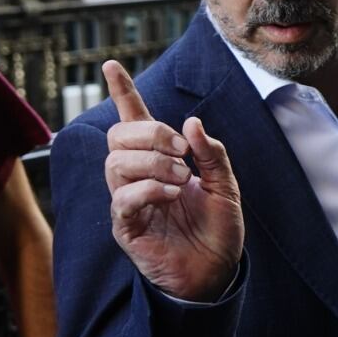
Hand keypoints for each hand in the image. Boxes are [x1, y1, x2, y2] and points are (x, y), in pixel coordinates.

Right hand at [102, 60, 243, 301]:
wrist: (216, 271)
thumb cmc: (217, 229)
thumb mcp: (226, 185)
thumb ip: (211, 153)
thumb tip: (192, 122)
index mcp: (160, 160)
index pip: (133, 120)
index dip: (122, 93)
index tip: (111, 65)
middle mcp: (138, 177)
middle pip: (118, 136)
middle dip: (151, 134)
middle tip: (183, 152)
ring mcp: (128, 201)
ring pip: (116, 164)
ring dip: (154, 164)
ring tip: (182, 179)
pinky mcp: (126, 227)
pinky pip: (123, 198)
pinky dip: (150, 189)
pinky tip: (173, 195)